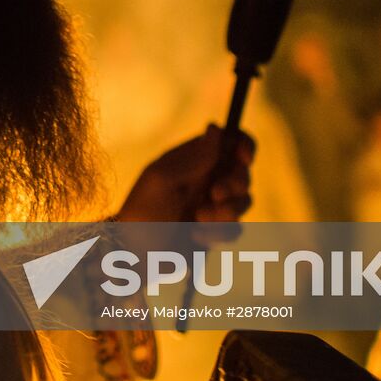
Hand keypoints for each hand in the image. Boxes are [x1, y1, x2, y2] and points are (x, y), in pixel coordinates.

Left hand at [115, 124, 254, 222]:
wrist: (137, 254)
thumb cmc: (143, 211)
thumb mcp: (164, 179)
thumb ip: (195, 157)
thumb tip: (216, 126)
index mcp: (194, 158)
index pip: (229, 141)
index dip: (243, 145)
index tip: (243, 158)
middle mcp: (208, 178)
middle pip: (242, 172)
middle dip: (234, 183)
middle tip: (214, 193)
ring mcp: (214, 205)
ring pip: (244, 202)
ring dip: (225, 211)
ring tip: (198, 217)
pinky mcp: (217, 230)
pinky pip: (235, 229)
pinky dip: (218, 233)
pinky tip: (196, 235)